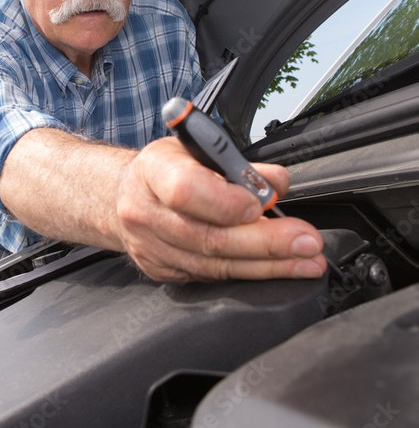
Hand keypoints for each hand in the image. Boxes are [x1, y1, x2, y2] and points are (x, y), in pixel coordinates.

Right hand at [115, 137, 326, 282]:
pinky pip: (210, 278)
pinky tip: (275, 269)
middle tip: (306, 243)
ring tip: (305, 261)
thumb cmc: (165, 169)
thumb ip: (237, 164)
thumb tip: (276, 184)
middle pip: (208, 236)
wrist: (121, 196)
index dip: (225, 202)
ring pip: (214, 265)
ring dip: (267, 265)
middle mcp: (144, 212)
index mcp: (152, 171)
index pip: (185, 190)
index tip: (259, 206)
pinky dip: (247, 274)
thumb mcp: (197, 149)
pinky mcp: (160, 272)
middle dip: (266, 243)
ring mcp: (149, 248)